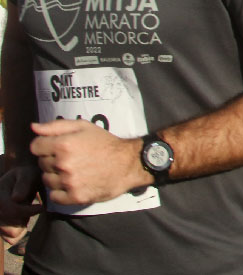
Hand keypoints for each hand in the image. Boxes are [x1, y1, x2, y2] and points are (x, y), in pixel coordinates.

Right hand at [0, 165, 41, 244]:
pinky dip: (20, 232)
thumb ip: (23, 185)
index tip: (42, 207)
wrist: (21, 180)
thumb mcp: (28, 175)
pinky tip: (25, 221)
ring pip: (11, 234)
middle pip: (11, 225)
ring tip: (28, 212)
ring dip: (22, 225)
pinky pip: (10, 238)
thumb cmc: (27, 176)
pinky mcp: (0, 227)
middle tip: (34, 207)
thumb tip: (16, 198)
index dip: (29, 211)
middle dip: (25, 218)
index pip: (11, 210)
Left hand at [30, 120, 150, 205]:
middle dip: (52, 160)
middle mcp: (63, 164)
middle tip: (70, 158)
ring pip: (47, 180)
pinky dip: (60, 191)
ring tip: (72, 171)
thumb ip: (56, 126)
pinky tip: (72, 184)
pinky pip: (54, 197)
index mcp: (64, 144)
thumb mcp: (84, 126)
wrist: (128, 163)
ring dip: (55, 176)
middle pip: (41, 163)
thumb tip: (33, 128)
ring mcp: (69, 182)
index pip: (35, 147)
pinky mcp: (75, 197)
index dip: (45, 146)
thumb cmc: (106, 143)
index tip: (56, 147)